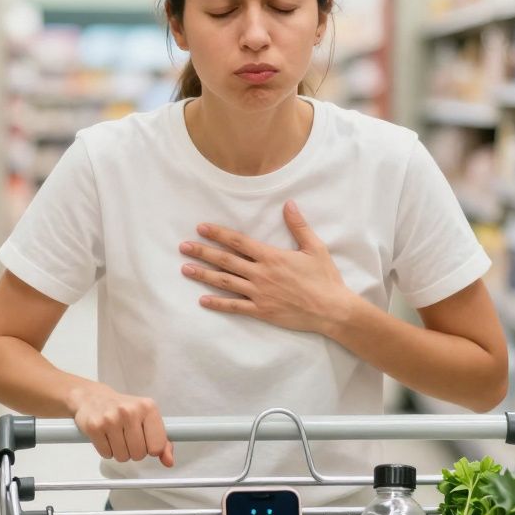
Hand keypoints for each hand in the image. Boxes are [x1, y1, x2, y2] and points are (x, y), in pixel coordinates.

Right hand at [67, 382, 174, 466]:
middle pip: (139, 454)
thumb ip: (162, 441)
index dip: (152, 448)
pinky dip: (107, 450)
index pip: (157, 446)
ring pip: (122, 457)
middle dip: (134, 451)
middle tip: (128, 437)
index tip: (146, 440)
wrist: (92, 397)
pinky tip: (106, 437)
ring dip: (120, 452)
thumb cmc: (123, 409)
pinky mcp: (94, 427)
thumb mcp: (147, 418)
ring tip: (117, 436)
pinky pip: (106, 454)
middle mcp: (129, 411)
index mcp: (148, 407)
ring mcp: (111, 419)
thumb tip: (169, 461)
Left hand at [180, 200, 353, 334]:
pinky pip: (235, 307)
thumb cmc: (324, 278)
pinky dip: (218, 304)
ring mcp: (259, 293)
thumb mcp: (314, 248)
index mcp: (271, 256)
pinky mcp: (261, 311)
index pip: (238, 242)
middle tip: (183, 247)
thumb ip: (299, 226)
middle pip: (225, 260)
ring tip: (185, 269)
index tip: (201, 228)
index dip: (218, 234)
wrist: (331, 309)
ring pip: (225, 282)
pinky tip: (202, 300)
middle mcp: (261, 274)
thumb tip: (289, 204)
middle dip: (203, 252)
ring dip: (204, 275)